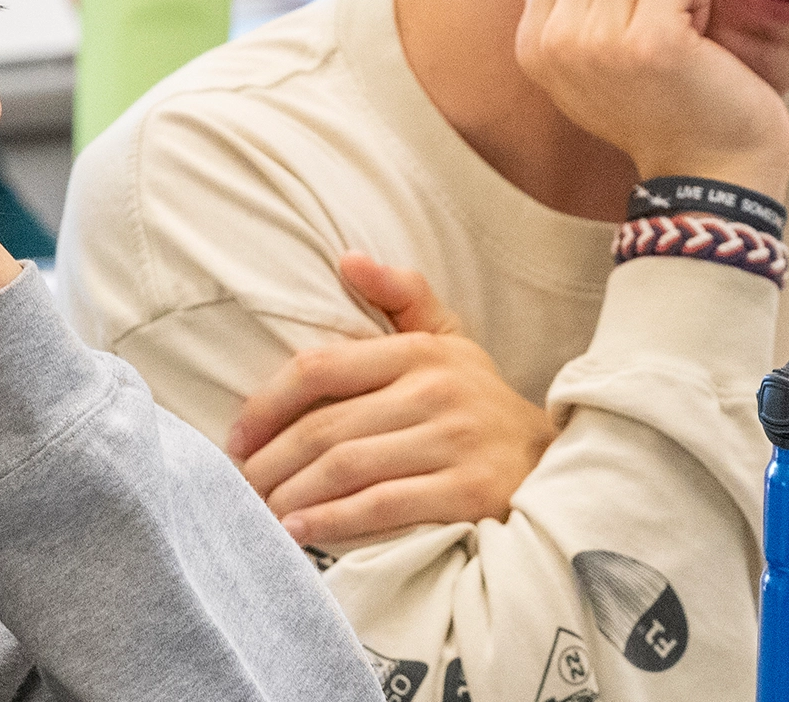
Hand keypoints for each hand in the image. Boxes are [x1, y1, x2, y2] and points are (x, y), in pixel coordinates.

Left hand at [224, 253, 555, 545]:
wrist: (551, 460)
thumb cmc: (478, 401)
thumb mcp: (449, 338)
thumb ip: (401, 295)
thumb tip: (347, 258)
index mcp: (420, 352)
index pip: (321, 368)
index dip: (268, 404)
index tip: (237, 437)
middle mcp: (436, 391)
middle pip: (326, 427)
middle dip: (271, 462)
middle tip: (240, 485)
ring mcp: (454, 442)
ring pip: (348, 468)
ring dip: (292, 494)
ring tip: (261, 510)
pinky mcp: (468, 491)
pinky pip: (383, 505)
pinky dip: (333, 521)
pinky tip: (300, 531)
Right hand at [517, 0, 788, 195]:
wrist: (709, 171)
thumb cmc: (659, 104)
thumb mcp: (586, 59)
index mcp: (532, 43)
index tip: (626, 14)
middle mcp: (554, 42)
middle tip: (656, 21)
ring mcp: (599, 41)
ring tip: (676, 31)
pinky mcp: (650, 40)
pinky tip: (697, 39)